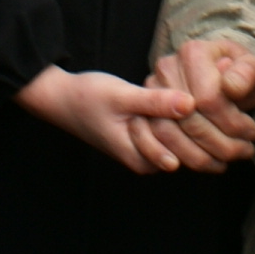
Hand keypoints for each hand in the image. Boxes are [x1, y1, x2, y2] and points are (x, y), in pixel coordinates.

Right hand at [16, 65, 193, 172]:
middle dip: (187, 120)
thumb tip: (191, 103)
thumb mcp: (123, 95)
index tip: (188, 98)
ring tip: (172, 93)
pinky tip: (167, 96)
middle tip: (184, 93)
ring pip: (178, 138)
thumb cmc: (88, 98)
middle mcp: (144, 160)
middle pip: (184, 146)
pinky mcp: (145, 139)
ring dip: (179, 116)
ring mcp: (146, 151)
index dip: (191, 123)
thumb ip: (155, 101)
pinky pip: (169, 131)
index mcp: (139, 157)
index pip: (184, 149)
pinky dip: (171, 114)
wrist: (63, 98)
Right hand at [129, 39, 254, 173]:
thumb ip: (246, 75)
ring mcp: (150, 91)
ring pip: (168, 135)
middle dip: (220, 144)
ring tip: (226, 161)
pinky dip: (180, 160)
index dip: (232, 123)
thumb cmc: (240, 75)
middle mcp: (166, 70)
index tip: (252, 133)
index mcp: (193, 53)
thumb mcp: (253, 69)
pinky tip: (206, 163)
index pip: (208, 98)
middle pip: (187, 120)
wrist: (223, 77)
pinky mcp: (143, 112)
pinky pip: (153, 144)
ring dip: (200, 157)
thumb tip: (230, 87)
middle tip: (245, 152)